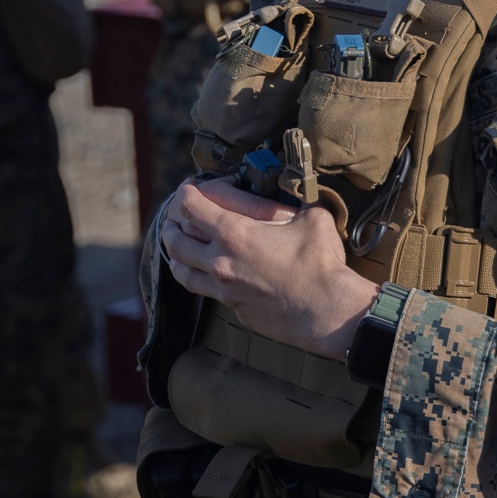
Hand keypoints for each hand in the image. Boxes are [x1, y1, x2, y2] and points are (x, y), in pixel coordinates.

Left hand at [161, 179, 377, 359]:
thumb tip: (301, 194)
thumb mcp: (312, 217)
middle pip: (177, 242)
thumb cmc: (319, 262)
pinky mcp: (234, 309)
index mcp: (235, 233)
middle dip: (172, 225)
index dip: (185, 193)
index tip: (188, 187)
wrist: (325, 310)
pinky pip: (207, 292)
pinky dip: (201, 279)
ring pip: (182, 272)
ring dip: (176, 256)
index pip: (192, 207)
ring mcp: (224, 290)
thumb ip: (298, 202)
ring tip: (178, 249)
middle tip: (176, 218)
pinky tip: (209, 275)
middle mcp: (220, 262)